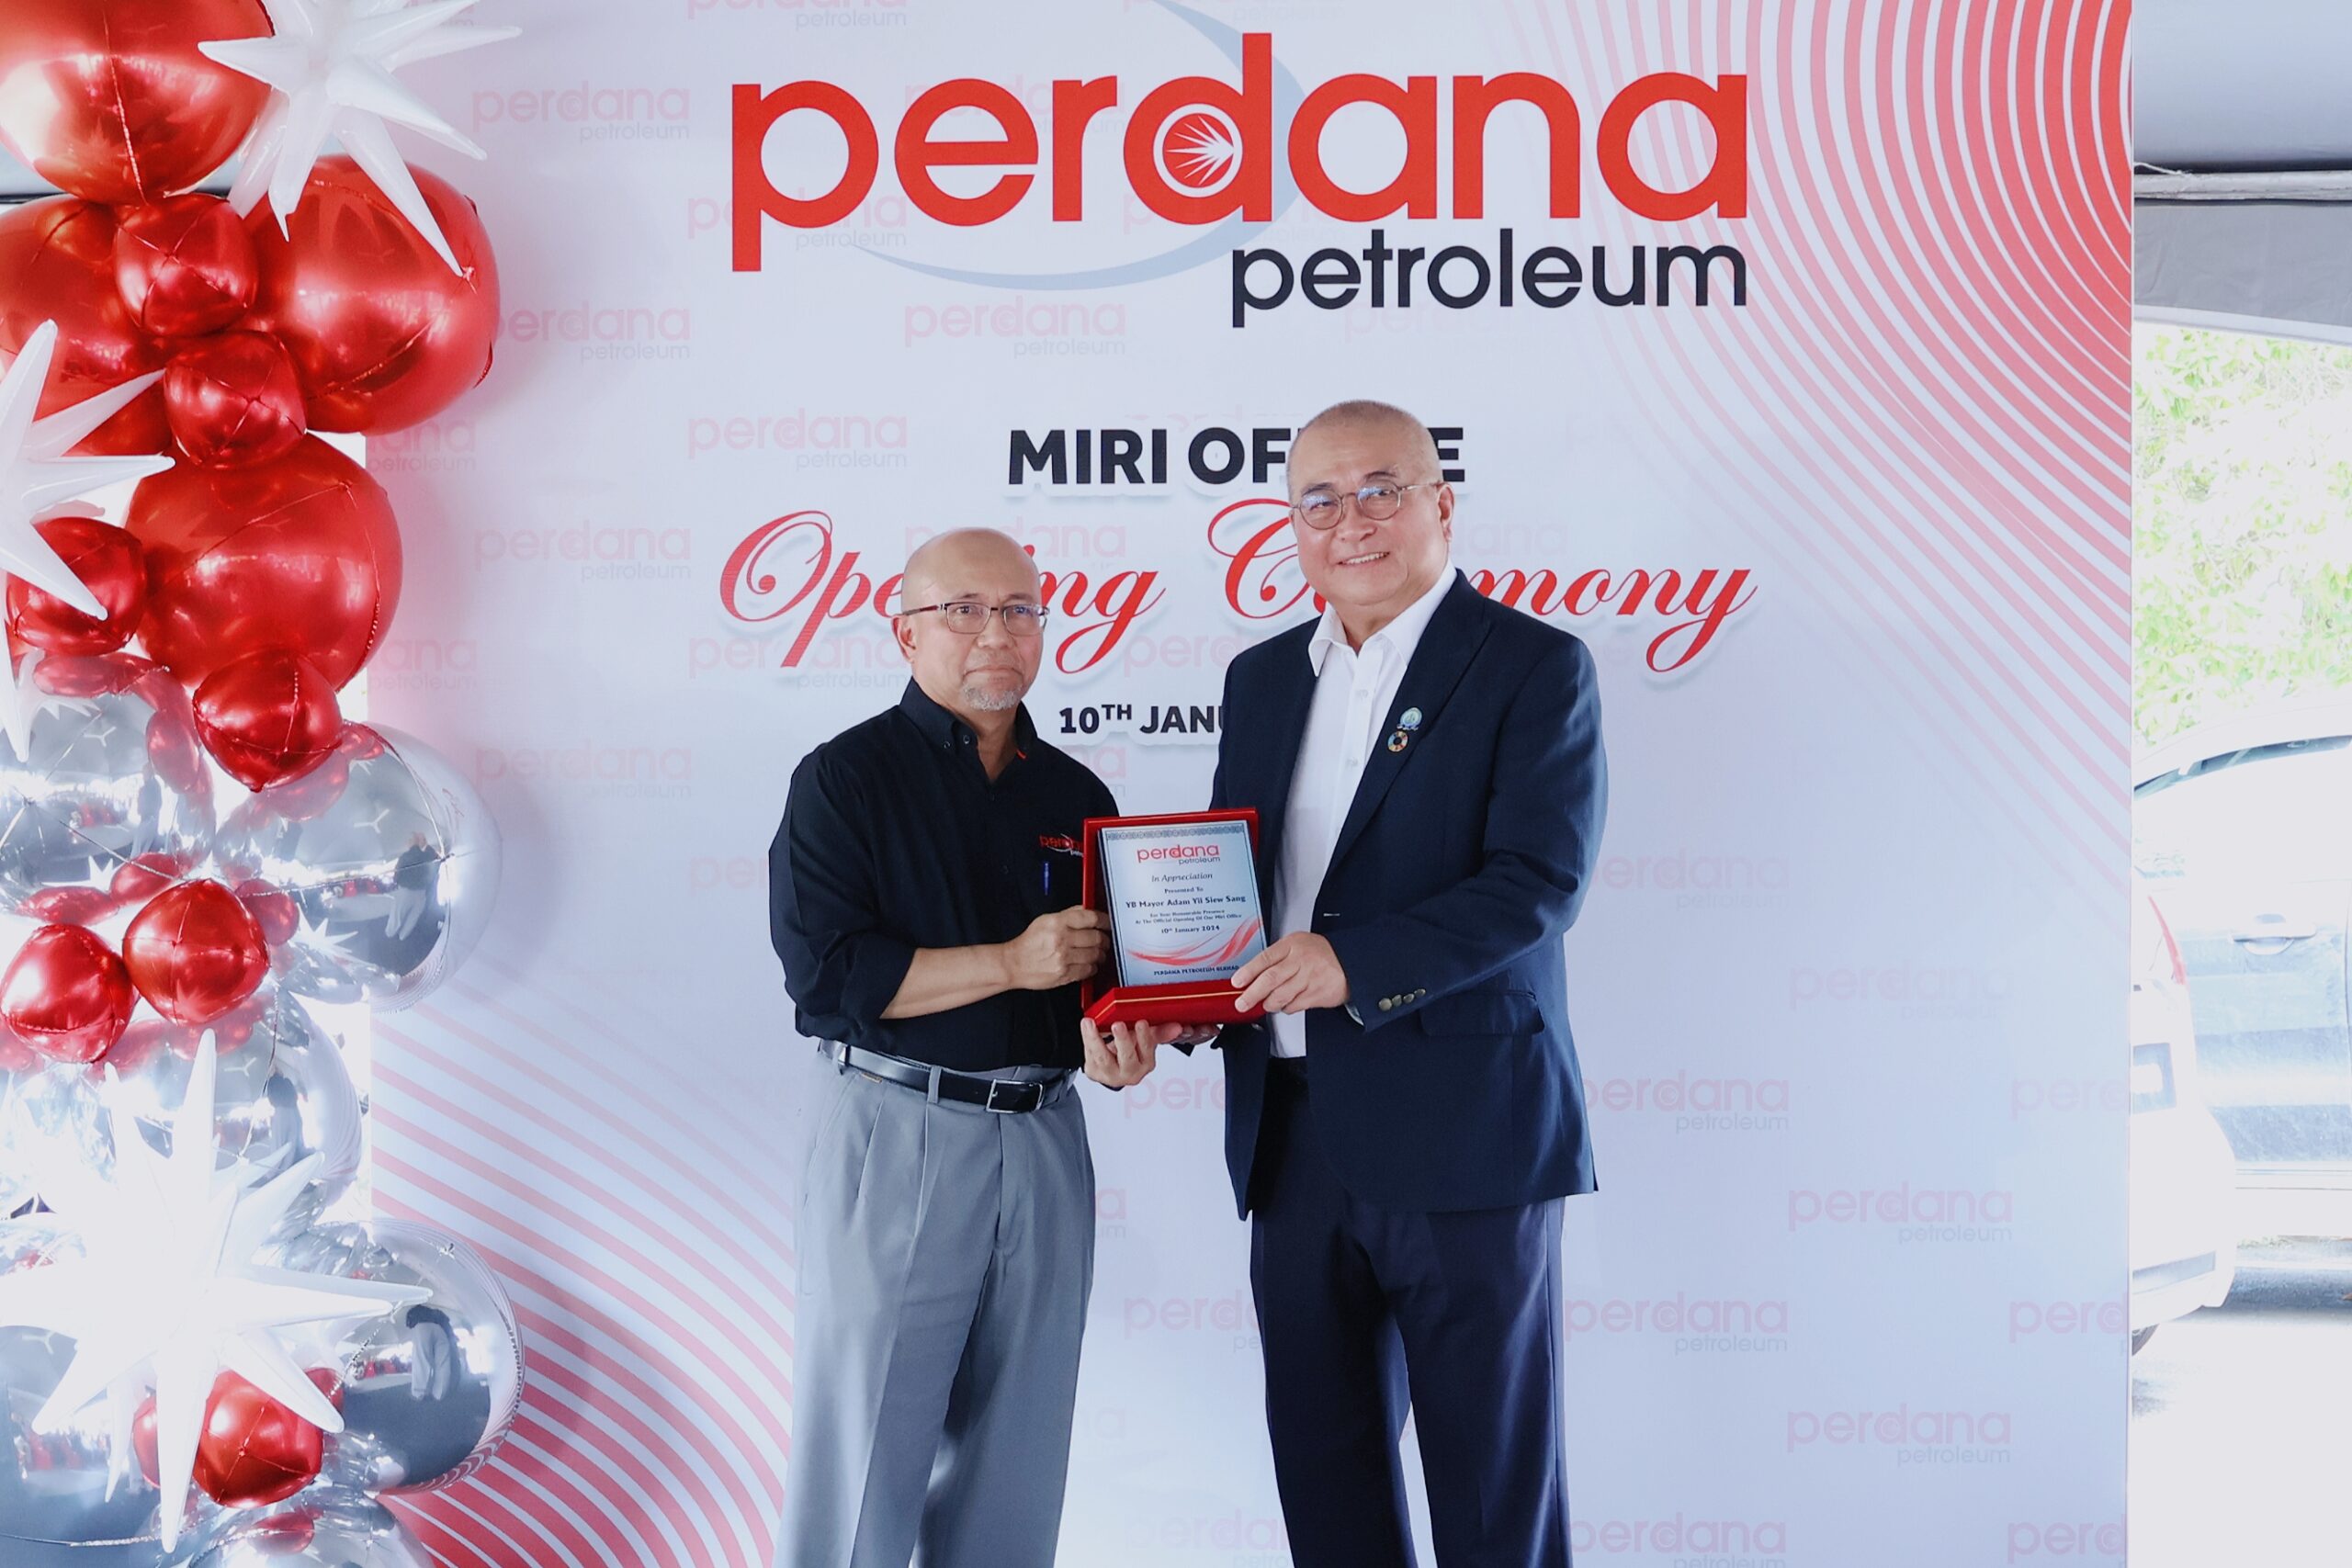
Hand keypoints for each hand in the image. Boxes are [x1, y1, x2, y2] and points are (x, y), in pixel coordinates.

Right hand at [1001, 908, 1108, 990]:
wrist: (1014, 964)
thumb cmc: (1029, 943)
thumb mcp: (1045, 920)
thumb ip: (1068, 914)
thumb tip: (1087, 909)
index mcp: (1057, 923)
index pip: (1090, 918)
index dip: (1104, 920)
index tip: (1108, 923)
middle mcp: (1061, 939)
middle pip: (1096, 937)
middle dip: (1104, 939)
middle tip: (1104, 940)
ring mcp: (1064, 958)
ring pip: (1095, 955)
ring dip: (1100, 954)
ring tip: (1098, 953)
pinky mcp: (1065, 974)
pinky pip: (1088, 970)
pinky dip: (1092, 967)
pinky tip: (1089, 964)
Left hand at [1081, 1017, 1183, 1087]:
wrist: (1109, 1066)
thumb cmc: (1129, 1052)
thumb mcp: (1145, 1041)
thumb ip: (1160, 1032)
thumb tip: (1177, 1027)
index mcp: (1145, 1064)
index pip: (1147, 1050)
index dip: (1144, 1037)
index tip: (1140, 1022)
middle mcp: (1129, 1073)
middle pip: (1126, 1057)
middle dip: (1123, 1040)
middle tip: (1118, 1025)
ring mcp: (1110, 1074)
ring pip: (1103, 1058)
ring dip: (1096, 1039)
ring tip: (1091, 1024)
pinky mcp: (1094, 1072)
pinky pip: (1090, 1055)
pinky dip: (1087, 1039)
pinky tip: (1087, 1026)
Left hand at [1231, 932, 1349, 1014]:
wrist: (1351, 963)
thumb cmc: (1321, 954)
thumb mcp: (1298, 945)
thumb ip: (1277, 958)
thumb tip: (1252, 975)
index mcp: (1292, 945)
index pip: (1265, 958)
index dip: (1248, 972)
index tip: (1237, 982)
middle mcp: (1300, 961)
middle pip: (1270, 979)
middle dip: (1252, 994)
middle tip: (1242, 1003)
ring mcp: (1309, 978)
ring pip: (1281, 995)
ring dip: (1269, 1003)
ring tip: (1266, 1004)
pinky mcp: (1317, 994)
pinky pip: (1294, 1005)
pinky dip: (1286, 1008)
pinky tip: (1285, 1004)